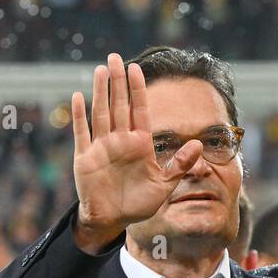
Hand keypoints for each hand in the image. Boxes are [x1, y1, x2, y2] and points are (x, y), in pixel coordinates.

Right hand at [70, 53, 203, 252]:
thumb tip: (199, 144)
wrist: (114, 220)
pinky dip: (79, 115)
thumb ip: (180, 164)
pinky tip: (78, 96)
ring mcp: (102, 147)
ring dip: (100, 92)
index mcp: (140, 144)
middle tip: (114, 57)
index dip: (137, 89)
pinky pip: (82, 132)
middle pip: (119, 105)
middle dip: (117, 82)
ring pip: (101, 113)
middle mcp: (120, 141)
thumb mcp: (164, 185)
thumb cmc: (139, 203)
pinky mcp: (85, 157)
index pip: (139, 110)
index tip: (136, 68)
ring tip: (101, 70)